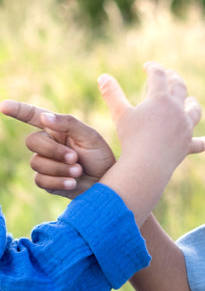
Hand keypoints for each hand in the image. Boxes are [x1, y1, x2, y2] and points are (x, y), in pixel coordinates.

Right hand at [0, 100, 115, 198]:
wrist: (107, 184)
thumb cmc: (100, 157)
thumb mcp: (90, 137)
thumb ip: (68, 124)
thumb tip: (44, 118)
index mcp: (57, 128)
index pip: (33, 116)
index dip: (18, 110)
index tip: (3, 106)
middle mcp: (48, 144)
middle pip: (32, 141)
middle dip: (53, 150)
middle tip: (74, 158)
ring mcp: (46, 163)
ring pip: (36, 163)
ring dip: (59, 168)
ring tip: (79, 171)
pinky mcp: (47, 181)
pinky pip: (40, 180)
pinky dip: (58, 181)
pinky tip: (73, 182)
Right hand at [98, 61, 204, 171]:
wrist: (147, 164)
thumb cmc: (131, 138)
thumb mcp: (120, 114)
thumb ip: (111, 94)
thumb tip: (102, 76)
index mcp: (160, 98)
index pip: (158, 75)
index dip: (153, 68)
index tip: (148, 66)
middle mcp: (177, 109)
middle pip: (180, 88)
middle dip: (174, 79)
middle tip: (170, 75)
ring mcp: (185, 127)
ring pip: (194, 111)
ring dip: (193, 104)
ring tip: (191, 101)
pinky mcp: (187, 144)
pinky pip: (198, 143)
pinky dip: (202, 142)